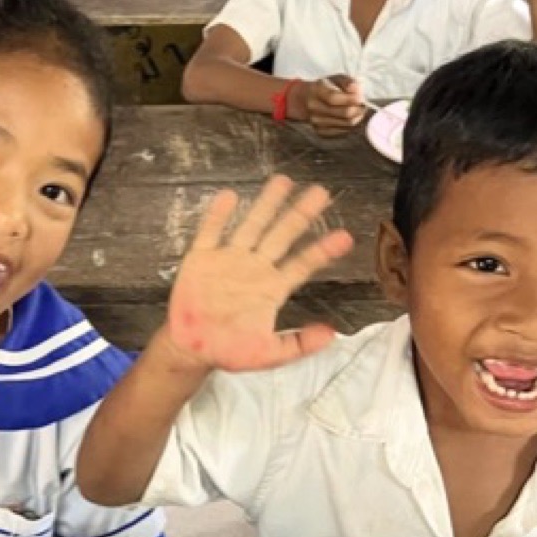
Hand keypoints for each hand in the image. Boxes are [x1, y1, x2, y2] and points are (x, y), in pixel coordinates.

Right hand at [165, 175, 352, 372]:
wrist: (192, 350)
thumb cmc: (230, 352)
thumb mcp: (269, 355)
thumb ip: (298, 345)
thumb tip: (332, 335)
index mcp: (271, 288)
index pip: (301, 264)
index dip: (322, 251)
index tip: (344, 237)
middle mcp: (254, 268)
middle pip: (281, 235)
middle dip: (301, 214)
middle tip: (321, 193)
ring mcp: (228, 260)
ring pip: (251, 226)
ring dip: (266, 204)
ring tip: (284, 181)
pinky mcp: (201, 259)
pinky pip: (210, 232)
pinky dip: (218, 216)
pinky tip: (229, 196)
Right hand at [292, 74, 366, 134]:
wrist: (308, 99)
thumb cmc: (328, 87)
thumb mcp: (338, 79)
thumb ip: (349, 82)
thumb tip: (356, 90)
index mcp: (316, 90)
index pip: (333, 98)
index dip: (351, 99)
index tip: (361, 98)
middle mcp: (313, 106)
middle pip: (343, 113)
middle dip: (358, 110)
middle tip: (362, 106)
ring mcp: (315, 121)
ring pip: (346, 124)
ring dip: (356, 118)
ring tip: (356, 110)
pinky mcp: (320, 132)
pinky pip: (342, 132)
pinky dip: (350, 126)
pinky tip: (348, 118)